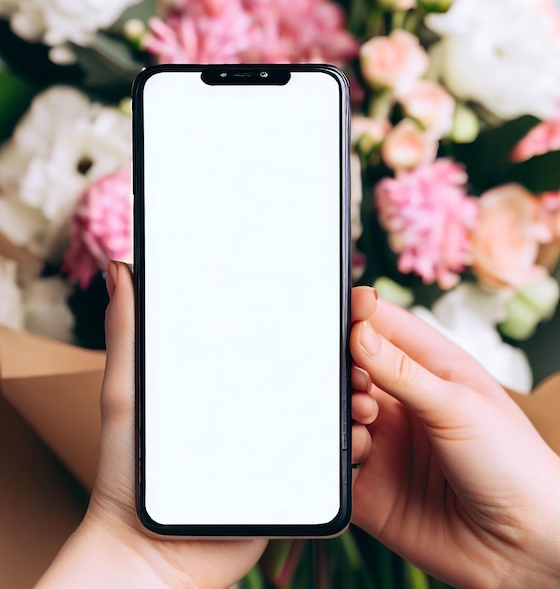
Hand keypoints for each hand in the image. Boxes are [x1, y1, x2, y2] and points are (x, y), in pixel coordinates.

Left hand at [39, 266, 375, 588]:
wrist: (149, 551)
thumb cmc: (127, 470)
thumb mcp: (126, 392)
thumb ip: (126, 333)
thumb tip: (121, 268)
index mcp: (222, 376)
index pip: (268, 336)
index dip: (301, 315)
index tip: (332, 298)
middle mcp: (252, 402)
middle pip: (306, 369)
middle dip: (339, 354)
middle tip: (356, 342)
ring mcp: (273, 439)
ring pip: (325, 409)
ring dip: (351, 396)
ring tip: (360, 393)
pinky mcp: (288, 476)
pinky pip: (328, 457)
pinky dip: (349, 443)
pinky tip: (356, 432)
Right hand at [350, 289, 559, 587]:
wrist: (521, 551)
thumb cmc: (513, 465)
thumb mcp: (460, 407)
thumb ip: (403, 372)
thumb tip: (359, 333)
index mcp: (432, 371)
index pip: (388, 328)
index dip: (362, 312)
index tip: (342, 305)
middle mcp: (403, 403)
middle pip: (355, 367)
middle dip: (343, 364)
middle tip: (348, 371)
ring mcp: (385, 442)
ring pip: (339, 411)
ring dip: (341, 406)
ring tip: (363, 414)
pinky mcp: (368, 483)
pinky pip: (335, 459)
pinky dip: (334, 448)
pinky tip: (359, 449)